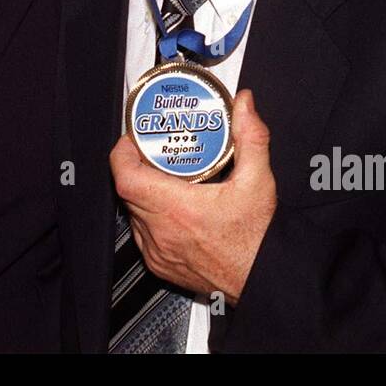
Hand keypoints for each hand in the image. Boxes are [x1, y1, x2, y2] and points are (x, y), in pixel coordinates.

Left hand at [110, 89, 276, 303]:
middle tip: (152, 152)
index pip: (126, 178)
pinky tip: (170, 208)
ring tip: (162, 176)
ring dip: (143, 193)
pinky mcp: (161, 266)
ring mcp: (158, 252)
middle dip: (136, 167)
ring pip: (133, 214)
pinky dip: (150, 218)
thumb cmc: (258, 240)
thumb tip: (245, 106)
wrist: (263, 279)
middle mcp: (162, 233)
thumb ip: (251, 137)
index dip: (122, 154)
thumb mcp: (258, 180)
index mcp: (178, 210)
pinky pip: (143, 235)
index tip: (132, 140)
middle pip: (128, 192)